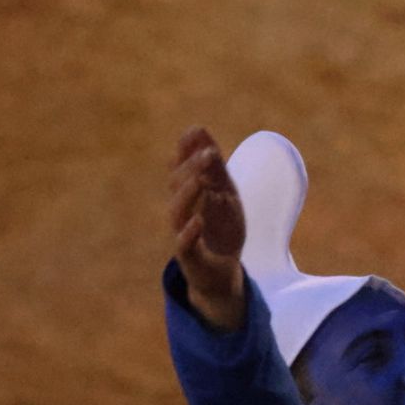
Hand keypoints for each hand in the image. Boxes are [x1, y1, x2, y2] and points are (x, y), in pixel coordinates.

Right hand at [169, 126, 246, 330]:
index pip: (183, 167)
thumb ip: (215, 167)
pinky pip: (184, 243)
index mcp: (191, 195)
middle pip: (178, 186)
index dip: (187, 150)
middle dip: (192, 168)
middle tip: (209, 153)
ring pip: (178, 211)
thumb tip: (201, 131)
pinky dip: (190, 231)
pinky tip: (199, 220)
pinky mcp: (188, 257)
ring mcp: (183, 233)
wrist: (221, 273)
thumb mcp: (225, 195)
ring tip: (201, 180)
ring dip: (189, 194)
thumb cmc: (221, 231)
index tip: (196, 130)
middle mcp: (182, 211)